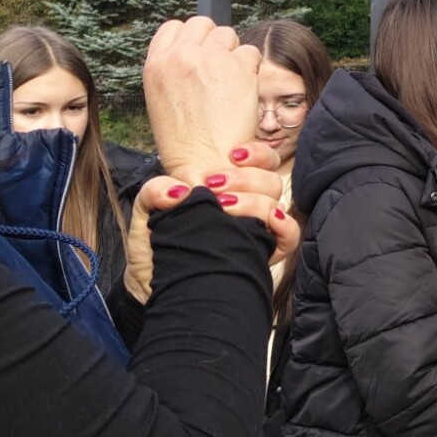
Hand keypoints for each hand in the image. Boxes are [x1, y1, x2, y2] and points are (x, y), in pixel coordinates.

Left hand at [122, 149, 297, 302]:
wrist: (154, 283)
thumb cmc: (154, 246)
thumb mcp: (147, 211)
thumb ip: (157, 190)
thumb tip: (184, 189)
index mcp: (227, 187)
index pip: (262, 160)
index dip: (257, 153)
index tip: (232, 156)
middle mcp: (247, 206)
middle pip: (270, 180)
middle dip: (243, 178)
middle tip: (213, 187)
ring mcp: (256, 230)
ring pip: (276, 203)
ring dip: (253, 202)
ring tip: (222, 209)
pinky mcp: (261, 254)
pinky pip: (289, 237)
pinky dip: (285, 227)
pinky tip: (268, 225)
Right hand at [144, 17, 262, 184]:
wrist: (205, 165)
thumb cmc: (185, 142)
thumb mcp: (162, 100)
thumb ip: (174, 71)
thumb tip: (192, 52)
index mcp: (156, 65)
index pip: (173, 27)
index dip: (190, 38)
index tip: (199, 53)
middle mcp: (181, 56)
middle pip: (203, 24)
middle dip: (214, 41)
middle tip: (219, 68)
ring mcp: (210, 59)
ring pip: (229, 35)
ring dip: (233, 54)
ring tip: (231, 83)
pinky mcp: (238, 67)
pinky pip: (251, 53)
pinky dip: (251, 69)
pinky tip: (244, 92)